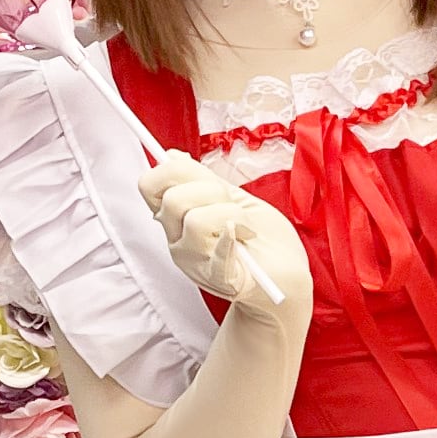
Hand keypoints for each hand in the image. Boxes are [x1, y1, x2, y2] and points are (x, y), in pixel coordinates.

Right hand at [138, 150, 313, 321]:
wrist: (287, 275)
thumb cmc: (261, 238)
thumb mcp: (230, 199)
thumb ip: (201, 180)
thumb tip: (171, 156)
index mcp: (177, 220)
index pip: (150, 185)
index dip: (172, 170)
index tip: (199, 174)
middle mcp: (179, 242)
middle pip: (174, 199)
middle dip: (212, 191)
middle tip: (233, 206)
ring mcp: (197, 264)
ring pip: (197, 221)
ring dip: (232, 215)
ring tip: (245, 228)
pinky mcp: (223, 281)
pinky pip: (219, 253)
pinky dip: (231, 239)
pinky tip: (242, 235)